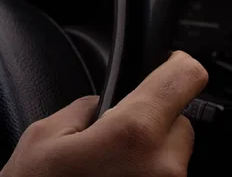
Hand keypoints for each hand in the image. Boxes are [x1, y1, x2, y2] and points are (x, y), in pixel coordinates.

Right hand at [0, 50, 208, 176]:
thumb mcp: (45, 136)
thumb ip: (88, 109)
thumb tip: (107, 105)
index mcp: (134, 134)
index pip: (186, 78)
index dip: (178, 65)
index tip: (171, 65)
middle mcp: (164, 169)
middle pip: (178, 123)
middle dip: (151, 124)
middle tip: (113, 142)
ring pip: (172, 158)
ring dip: (148, 159)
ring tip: (108, 175)